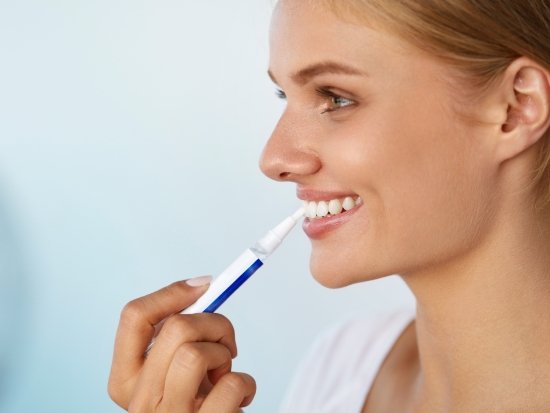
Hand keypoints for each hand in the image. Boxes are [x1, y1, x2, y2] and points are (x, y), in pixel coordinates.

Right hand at [108, 277, 255, 411]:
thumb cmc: (191, 405)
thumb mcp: (170, 374)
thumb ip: (174, 340)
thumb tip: (202, 289)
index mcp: (125, 380)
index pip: (134, 316)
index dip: (173, 292)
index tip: (205, 286)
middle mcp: (142, 400)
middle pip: (175, 327)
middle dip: (214, 322)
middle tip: (225, 341)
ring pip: (197, 353)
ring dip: (224, 354)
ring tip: (225, 372)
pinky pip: (232, 385)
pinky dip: (246, 383)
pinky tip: (239, 397)